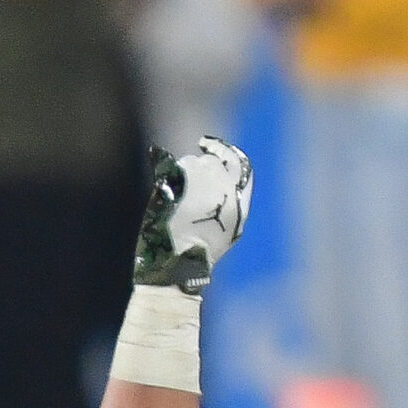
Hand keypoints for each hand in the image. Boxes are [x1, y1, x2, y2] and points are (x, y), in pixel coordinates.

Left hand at [134, 137, 253, 294]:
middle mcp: (223, 185)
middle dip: (202, 167)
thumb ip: (231, 201)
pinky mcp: (179, 184)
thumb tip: (222, 181)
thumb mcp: (231, 226)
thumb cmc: (203, 250)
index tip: (210, 146)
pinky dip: (170, 174)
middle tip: (190, 179)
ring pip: (192, 162)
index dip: (225, 152)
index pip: (238, 162)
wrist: (181, 261)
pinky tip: (168, 187)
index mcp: (239, 198)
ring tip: (178, 193)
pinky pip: (174, 168)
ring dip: (184, 172)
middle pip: (214, 161)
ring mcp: (201, 182)